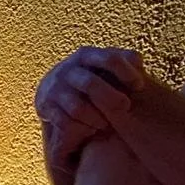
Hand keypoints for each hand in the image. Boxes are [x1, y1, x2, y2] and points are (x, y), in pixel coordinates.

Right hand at [34, 46, 146, 176]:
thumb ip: (125, 60)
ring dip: (96, 118)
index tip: (139, 86)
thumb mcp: (106, 63)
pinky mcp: (45, 107)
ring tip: (107, 123)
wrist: (53, 87)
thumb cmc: (92, 75)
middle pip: (90, 84)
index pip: (109, 59)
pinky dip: (81, 128)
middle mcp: (67, 70)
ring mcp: (54, 89)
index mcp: (86, 55)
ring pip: (77, 108)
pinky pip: (65, 123)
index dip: (127, 73)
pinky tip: (91, 128)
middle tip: (125, 107)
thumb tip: (138, 64)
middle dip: (111, 99)